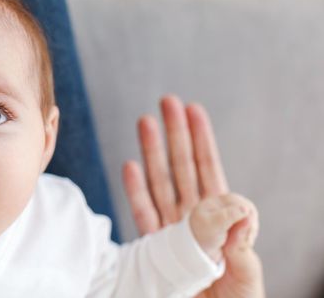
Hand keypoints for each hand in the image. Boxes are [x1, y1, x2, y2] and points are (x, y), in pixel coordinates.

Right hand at [122, 95, 264, 297]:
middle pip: (181, 167)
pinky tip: (129, 166)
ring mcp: (170, 229)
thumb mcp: (247, 275)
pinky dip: (134, 189)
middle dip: (175, 133)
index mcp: (219, 220)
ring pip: (159, 182)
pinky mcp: (151, 248)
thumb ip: (241, 242)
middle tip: (166, 101)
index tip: (193, 110)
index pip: (208, 169)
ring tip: (144, 122)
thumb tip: (238, 207)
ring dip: (151, 151)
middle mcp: (192, 218)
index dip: (201, 140)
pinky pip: (141, 213)